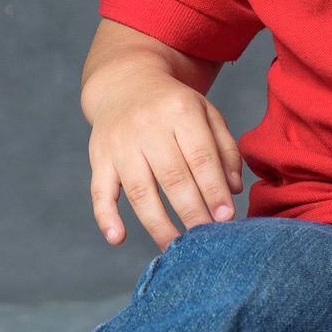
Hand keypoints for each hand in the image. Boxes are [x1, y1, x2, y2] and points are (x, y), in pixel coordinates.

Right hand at [87, 70, 244, 250]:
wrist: (125, 83)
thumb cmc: (173, 106)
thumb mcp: (206, 113)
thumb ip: (225, 149)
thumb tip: (233, 189)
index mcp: (180, 110)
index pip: (200, 157)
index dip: (214, 190)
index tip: (226, 219)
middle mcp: (147, 125)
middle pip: (172, 177)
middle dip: (192, 212)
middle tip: (207, 240)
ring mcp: (120, 142)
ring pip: (140, 190)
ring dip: (158, 224)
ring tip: (176, 248)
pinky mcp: (98, 157)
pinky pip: (100, 190)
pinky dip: (105, 216)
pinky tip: (117, 238)